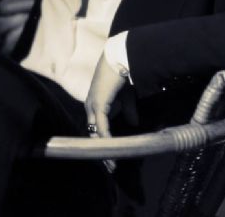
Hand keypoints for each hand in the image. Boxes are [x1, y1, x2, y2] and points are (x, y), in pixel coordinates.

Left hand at [85, 53, 126, 170]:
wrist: (119, 59)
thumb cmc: (121, 74)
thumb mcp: (126, 96)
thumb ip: (128, 110)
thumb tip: (134, 123)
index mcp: (94, 104)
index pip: (95, 127)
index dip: (103, 141)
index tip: (111, 156)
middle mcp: (90, 106)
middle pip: (92, 133)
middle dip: (102, 150)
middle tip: (112, 166)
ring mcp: (92, 106)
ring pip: (95, 133)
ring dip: (104, 149)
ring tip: (112, 163)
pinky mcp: (98, 106)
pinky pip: (101, 127)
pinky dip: (107, 139)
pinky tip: (113, 149)